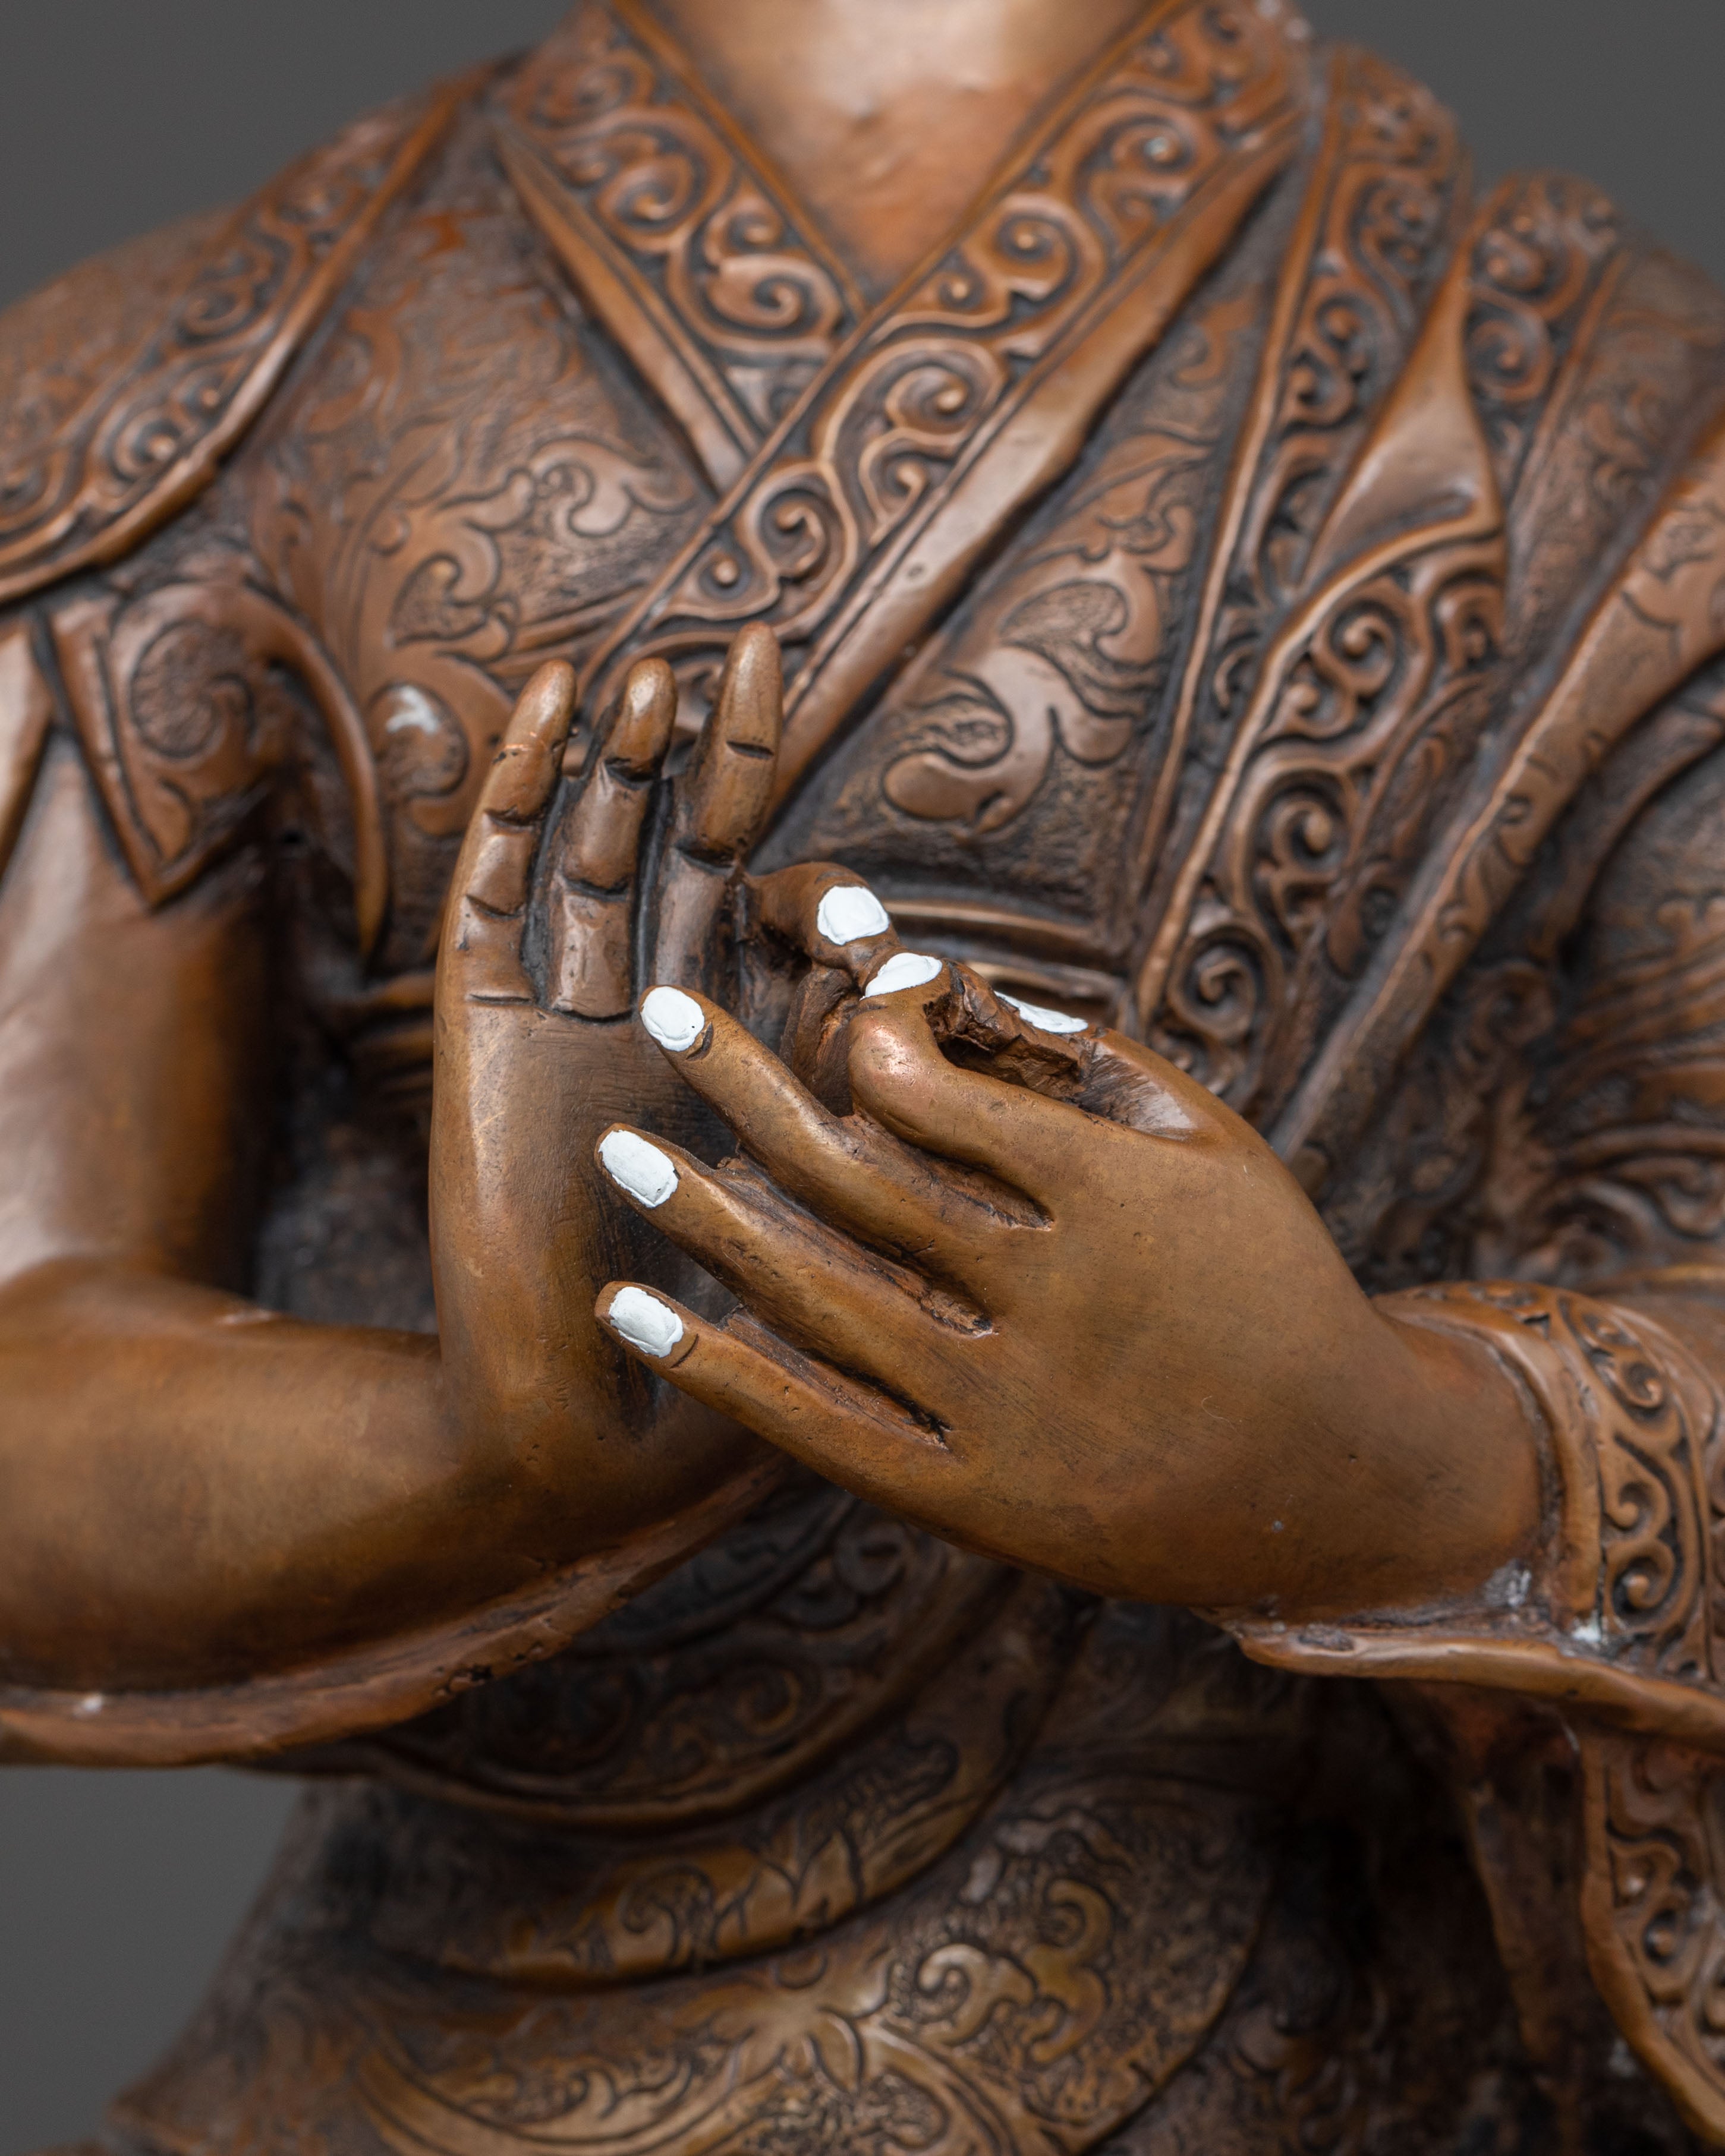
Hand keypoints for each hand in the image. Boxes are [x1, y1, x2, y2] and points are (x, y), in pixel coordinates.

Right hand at [430, 631, 902, 1557]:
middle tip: (753, 643)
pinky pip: (492, 890)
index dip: (778, 801)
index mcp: (735, 1042)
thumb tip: (911, 965)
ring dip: (616, 757)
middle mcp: (647, 1010)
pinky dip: (513, 798)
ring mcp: (559, 1012)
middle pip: (674, 843)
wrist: (599, 1431)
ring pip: (587, 848)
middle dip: (708, 750)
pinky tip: (544, 713)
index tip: (811, 713)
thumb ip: (862, 1078)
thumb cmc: (738, 1331)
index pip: (756, 889)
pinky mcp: (483, 1029)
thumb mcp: (834, 1188)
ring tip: (656, 670)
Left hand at [590, 959, 1541, 1617]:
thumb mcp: (1222, 1149)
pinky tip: (634, 1310)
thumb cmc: (1273, 1284)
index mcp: (1111, 1196)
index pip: (928, 1090)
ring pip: (818, 1297)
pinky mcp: (979, 1506)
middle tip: (657, 1013)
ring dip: (703, 1218)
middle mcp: (1048, 1301)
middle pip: (850, 1175)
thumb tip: (952, 989)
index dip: (862, 1031)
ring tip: (620, 1151)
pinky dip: (719, 1370)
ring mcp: (1007, 1411)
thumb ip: (1092, 1062)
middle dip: (739, 1083)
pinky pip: (820, 1430)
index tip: (836, 1012)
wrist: (1338, 1484)